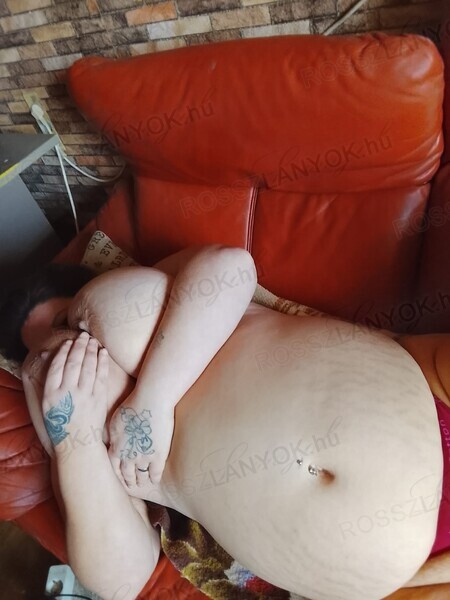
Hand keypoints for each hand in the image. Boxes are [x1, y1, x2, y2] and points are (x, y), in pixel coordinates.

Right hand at [42, 332, 108, 456]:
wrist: (77, 443)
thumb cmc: (61, 423)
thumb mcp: (48, 404)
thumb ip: (51, 382)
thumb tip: (54, 356)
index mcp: (51, 394)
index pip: (57, 366)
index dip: (63, 351)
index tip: (68, 342)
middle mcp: (68, 393)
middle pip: (74, 363)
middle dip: (79, 346)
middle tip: (83, 335)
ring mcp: (85, 395)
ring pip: (88, 367)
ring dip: (91, 350)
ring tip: (92, 340)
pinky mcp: (99, 399)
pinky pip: (101, 376)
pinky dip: (102, 362)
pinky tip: (103, 352)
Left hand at [107, 391, 174, 487]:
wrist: (152, 400)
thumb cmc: (133, 405)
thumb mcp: (115, 420)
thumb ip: (112, 435)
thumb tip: (111, 443)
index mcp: (116, 447)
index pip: (113, 467)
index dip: (116, 474)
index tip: (119, 478)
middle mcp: (128, 456)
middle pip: (127, 473)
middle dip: (128, 480)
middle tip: (131, 484)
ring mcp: (143, 457)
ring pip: (141, 475)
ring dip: (141, 480)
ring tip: (142, 483)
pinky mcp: (158, 456)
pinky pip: (155, 473)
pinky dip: (154, 478)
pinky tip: (154, 480)